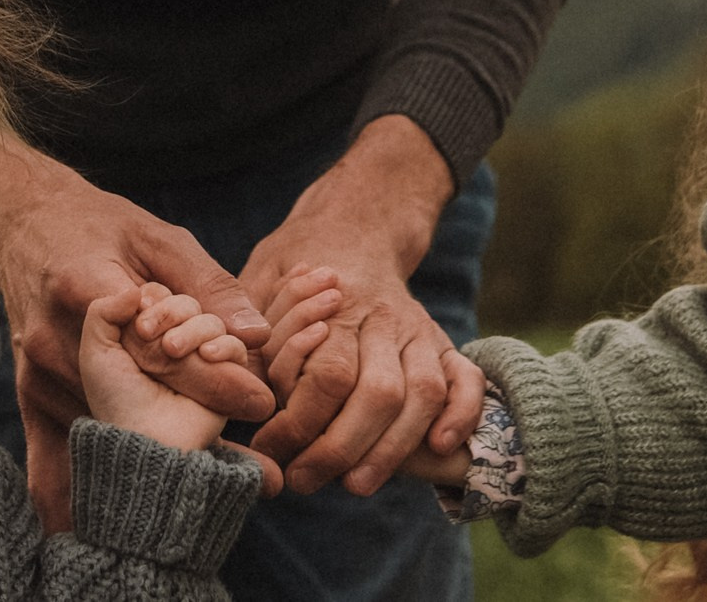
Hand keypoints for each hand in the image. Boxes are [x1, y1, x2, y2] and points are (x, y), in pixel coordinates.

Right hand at [0, 134, 277, 527]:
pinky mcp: (28, 392)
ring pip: (111, 421)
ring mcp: (37, 370)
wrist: (21, 226)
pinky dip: (90, 480)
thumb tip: (256, 334)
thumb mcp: (158, 237)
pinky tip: (114, 514)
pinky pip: (56, 451)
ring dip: (159, 444)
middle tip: (263, 470)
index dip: (212, 376)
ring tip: (221, 477)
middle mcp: (56, 336)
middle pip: (136, 391)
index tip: (261, 404)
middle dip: (197, 420)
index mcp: (86, 286)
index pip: (156, 341)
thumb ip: (208, 284)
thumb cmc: (101, 225)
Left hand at [81, 285, 246, 452]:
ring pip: (211, 320)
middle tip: (147, 334)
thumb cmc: (116, 398)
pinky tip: (206, 354)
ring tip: (171, 351)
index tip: (137, 322)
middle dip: (170, 311)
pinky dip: (224, 345)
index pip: (160, 294)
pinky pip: (237, 348)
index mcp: (147, 333)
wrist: (141, 438)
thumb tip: (136, 291)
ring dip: (193, 329)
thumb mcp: (96, 351)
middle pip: (187, 303)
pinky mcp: (224, 377)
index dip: (152, 300)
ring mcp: (200, 358)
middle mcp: (175, 341)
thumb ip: (104, 310)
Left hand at [238, 118, 487, 496]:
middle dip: (342, 448)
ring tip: (356, 484)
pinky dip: (461, 414)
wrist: (357, 222)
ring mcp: (420, 329)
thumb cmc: (297, 260)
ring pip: (423, 393)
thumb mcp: (261, 278)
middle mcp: (385, 317)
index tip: (268, 447)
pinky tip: (438, 448)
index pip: (329, 374)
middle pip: (380, 393)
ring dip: (393, 448)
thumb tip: (240, 385)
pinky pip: (466, 378)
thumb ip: (254, 331)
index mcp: (338, 302)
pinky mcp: (442, 341)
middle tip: (304, 480)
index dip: (300, 422)